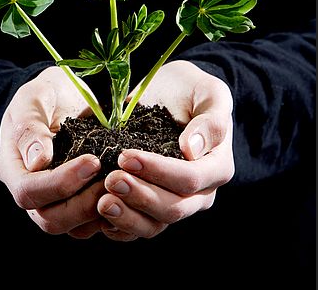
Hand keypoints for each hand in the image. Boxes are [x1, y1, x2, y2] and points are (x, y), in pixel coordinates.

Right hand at [0, 66, 106, 238]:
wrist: (64, 93)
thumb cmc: (46, 92)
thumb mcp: (34, 98)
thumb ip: (31, 127)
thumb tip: (38, 161)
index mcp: (12, 167)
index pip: (28, 191)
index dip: (61, 183)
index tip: (92, 162)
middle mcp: (30, 190)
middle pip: (49, 219)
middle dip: (83, 204)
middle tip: (113, 179)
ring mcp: (53, 198)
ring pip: (71, 226)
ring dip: (98, 211)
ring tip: (122, 186)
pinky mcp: (76, 199)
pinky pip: (89, 221)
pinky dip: (108, 213)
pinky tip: (127, 194)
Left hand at [97, 60, 233, 240]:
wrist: (173, 94)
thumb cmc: (192, 89)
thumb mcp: (210, 93)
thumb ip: (211, 120)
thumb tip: (193, 150)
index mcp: (217, 166)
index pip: (190, 179)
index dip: (159, 172)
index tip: (127, 156)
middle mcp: (200, 193)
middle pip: (172, 208)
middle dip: (140, 196)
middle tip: (110, 179)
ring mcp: (176, 203)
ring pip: (154, 225)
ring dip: (127, 217)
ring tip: (102, 202)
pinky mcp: (153, 208)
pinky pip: (138, 228)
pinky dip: (119, 227)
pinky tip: (99, 217)